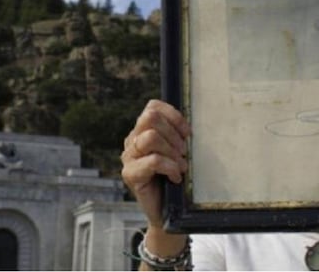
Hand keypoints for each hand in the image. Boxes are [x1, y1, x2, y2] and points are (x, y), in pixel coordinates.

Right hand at [121, 99, 190, 227]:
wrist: (169, 211)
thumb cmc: (175, 179)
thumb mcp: (178, 152)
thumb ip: (178, 136)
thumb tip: (189, 128)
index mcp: (143, 130)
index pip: (152, 107)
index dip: (173, 116)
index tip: (187, 133)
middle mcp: (132, 140)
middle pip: (150, 118)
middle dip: (173, 133)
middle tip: (184, 152)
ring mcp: (129, 157)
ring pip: (150, 137)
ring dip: (171, 151)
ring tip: (181, 165)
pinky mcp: (129, 174)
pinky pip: (152, 161)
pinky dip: (170, 167)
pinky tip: (175, 177)